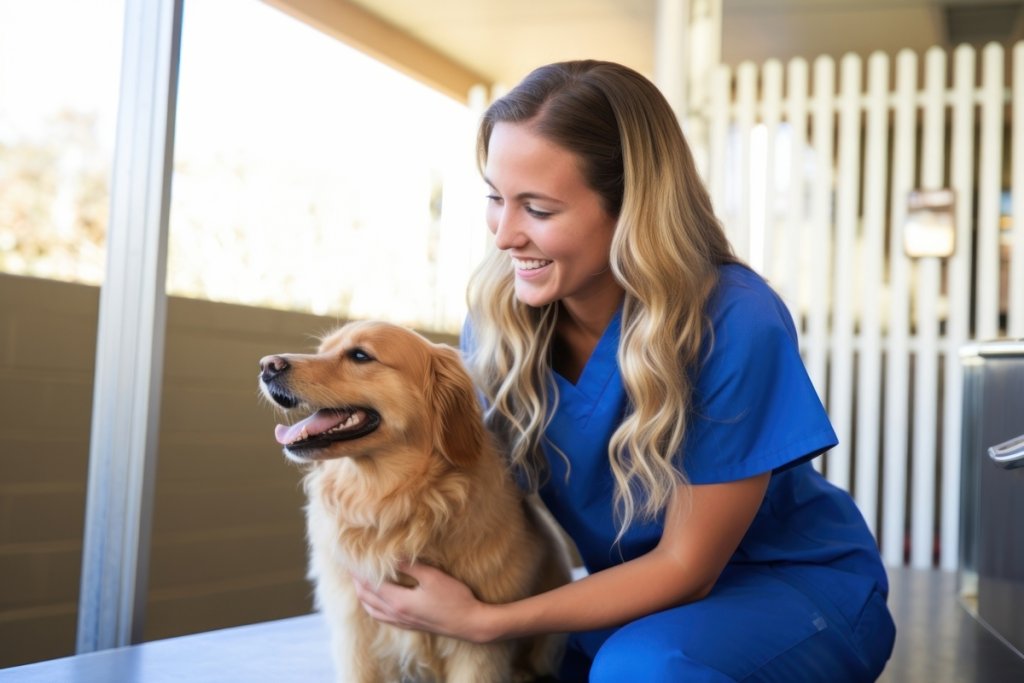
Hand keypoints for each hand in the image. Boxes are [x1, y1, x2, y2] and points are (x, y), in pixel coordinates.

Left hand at [352, 563, 496, 643]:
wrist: (469, 624)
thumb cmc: (454, 598)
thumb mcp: (433, 577)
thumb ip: (410, 566)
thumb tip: (391, 555)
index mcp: (398, 601)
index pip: (369, 583)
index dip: (358, 570)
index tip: (350, 557)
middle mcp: (395, 614)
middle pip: (366, 597)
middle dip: (356, 580)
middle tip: (351, 565)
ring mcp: (401, 622)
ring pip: (371, 609)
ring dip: (362, 594)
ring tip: (360, 580)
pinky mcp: (408, 625)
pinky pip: (381, 617)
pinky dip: (372, 606)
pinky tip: (376, 600)